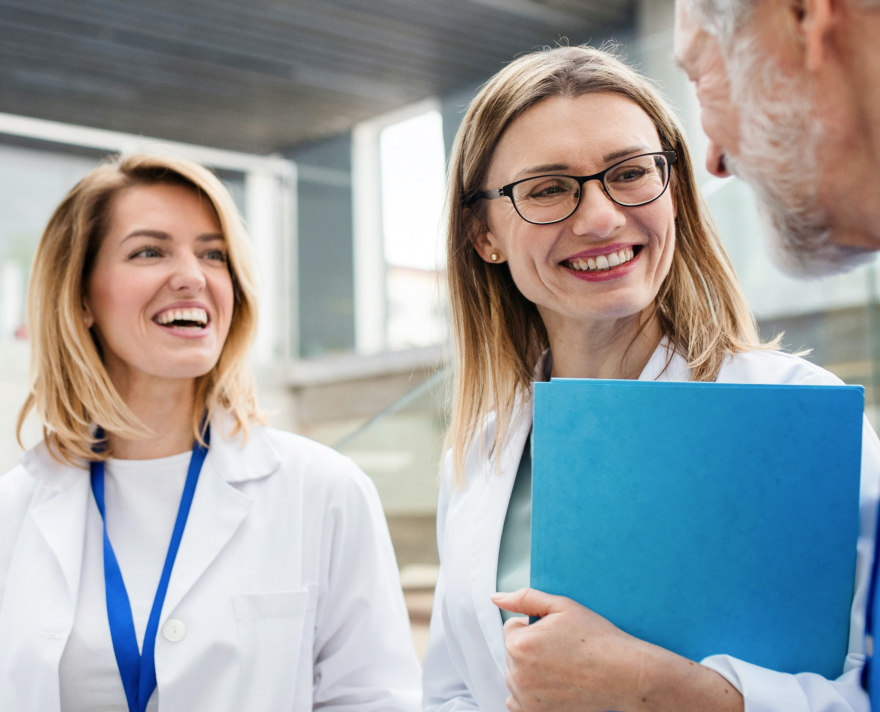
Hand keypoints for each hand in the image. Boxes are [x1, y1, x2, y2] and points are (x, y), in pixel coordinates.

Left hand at [492, 588, 742, 711]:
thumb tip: (495, 598)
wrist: (624, 674)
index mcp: (519, 644)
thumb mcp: (562, 606)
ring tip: (561, 667)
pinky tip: (553, 685)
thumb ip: (524, 598)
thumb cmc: (596, 638)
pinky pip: (517, 702)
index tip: (557, 634)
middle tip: (562, 650)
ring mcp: (526, 698)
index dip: (535, 627)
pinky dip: (530, 694)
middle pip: (512, 653)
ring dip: (529, 671)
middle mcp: (517, 673)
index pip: (512, 629)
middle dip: (531, 648)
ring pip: (515, 676)